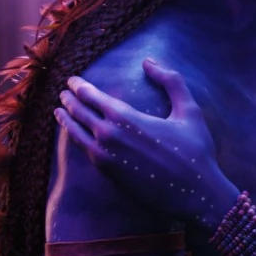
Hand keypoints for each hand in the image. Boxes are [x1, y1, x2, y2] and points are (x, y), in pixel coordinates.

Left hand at [54, 59, 239, 228]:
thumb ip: (171, 81)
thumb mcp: (190, 110)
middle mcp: (109, 137)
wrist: (194, 193)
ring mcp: (105, 158)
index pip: (92, 97)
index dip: (79, 87)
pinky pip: (85, 152)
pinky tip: (77, 136)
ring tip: (60, 112)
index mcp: (126, 118)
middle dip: (69, 101)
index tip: (72, 80)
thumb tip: (149, 62)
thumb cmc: (195, 150)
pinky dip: (76, 139)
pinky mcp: (108, 174)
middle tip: (63, 93)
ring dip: (66, 121)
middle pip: (79, 113)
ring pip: (76, 134)